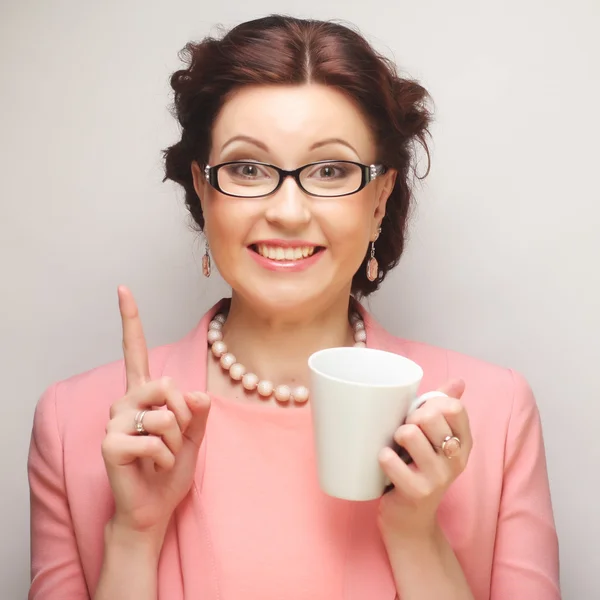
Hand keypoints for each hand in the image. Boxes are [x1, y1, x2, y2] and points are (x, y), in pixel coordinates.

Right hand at [101, 286, 210, 536]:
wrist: (153, 508)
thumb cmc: (170, 470)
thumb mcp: (194, 437)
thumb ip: (198, 413)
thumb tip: (198, 394)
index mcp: (145, 395)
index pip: (137, 351)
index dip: (131, 320)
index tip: (123, 289)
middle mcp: (126, 402)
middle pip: (168, 385)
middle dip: (185, 417)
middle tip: (174, 441)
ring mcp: (115, 422)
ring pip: (166, 415)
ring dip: (176, 442)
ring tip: (162, 457)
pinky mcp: (110, 443)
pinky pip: (156, 440)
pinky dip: (166, 459)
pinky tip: (154, 468)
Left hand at [377, 380, 471, 543]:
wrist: (410, 520)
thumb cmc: (419, 469)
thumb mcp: (436, 439)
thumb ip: (445, 408)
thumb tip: (458, 381)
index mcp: (463, 443)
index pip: (454, 407)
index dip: (432, 402)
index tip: (421, 413)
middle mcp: (456, 460)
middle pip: (430, 416)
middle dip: (410, 417)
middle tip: (404, 431)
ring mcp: (438, 478)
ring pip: (410, 434)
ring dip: (396, 435)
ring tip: (395, 446)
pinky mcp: (416, 492)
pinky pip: (391, 461)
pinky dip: (384, 457)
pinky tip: (385, 461)